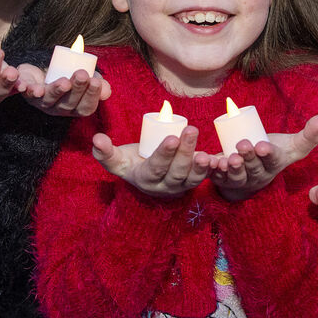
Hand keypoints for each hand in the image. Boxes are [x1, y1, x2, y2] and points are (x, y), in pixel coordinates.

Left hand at [16, 66, 112, 116]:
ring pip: (49, 99)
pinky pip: (27, 92)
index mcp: (75, 107)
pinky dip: (28, 88)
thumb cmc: (70, 74)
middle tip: (82, 75)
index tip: (95, 81)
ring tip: (64, 81)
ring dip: (56, 90)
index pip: (85, 108)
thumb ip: (98, 84)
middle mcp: (58, 109)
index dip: (91, 96)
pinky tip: (30, 87)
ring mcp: (42, 102)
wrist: (46, 68)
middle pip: (68, 104)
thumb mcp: (87, 78)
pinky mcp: (27, 93)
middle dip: (76, 89)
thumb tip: (106, 90)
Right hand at [91, 125, 209, 199]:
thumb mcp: (117, 160)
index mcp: (145, 179)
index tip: (172, 138)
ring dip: (201, 166)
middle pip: (177, 171)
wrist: (149, 176)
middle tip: (191, 131)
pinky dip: (213, 170)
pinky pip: (206, 177)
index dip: (165, 154)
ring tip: (207, 152)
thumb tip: (97, 138)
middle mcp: (165, 186)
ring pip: (193, 177)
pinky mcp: (195, 181)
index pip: (156, 168)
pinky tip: (220, 160)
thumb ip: (105, 152)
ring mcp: (182, 186)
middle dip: (185, 152)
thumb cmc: (132, 162)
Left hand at [209, 114, 317, 201]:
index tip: (263, 146)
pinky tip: (208, 161)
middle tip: (243, 146)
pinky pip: (216, 176)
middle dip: (248, 157)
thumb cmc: (273, 153)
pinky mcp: (221, 179)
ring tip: (227, 159)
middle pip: (252, 167)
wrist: (251, 170)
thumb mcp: (292, 146)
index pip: (272, 160)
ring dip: (230, 167)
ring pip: (235, 175)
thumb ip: (310, 135)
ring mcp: (239, 179)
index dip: (268, 154)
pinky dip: (211, 170)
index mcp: (273, 164)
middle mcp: (256, 175)